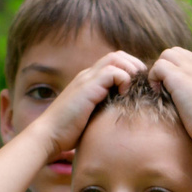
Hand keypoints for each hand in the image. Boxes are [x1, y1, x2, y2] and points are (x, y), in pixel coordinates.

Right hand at [29, 51, 146, 156]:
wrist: (48, 136)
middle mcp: (87, 76)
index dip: (130, 69)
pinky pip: (113, 72)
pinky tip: (125, 95)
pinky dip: (124, 80)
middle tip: (143, 84)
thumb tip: (123, 117)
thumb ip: (104, 111)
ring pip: (116, 58)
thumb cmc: (68, 134)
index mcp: (89, 81)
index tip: (139, 86)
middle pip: (117, 55)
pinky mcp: (88, 87)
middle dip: (134, 65)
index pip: (114, 62)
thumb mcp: (92, 119)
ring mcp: (87, 79)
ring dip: (131, 70)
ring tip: (135, 88)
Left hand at [149, 48, 191, 144]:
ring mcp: (190, 70)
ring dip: (159, 71)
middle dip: (167, 67)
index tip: (176, 91)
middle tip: (164, 88)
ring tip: (159, 90)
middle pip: (177, 52)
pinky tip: (157, 93)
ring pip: (166, 55)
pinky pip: (158, 66)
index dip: (179, 72)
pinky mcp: (178, 77)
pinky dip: (153, 78)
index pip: (190, 60)